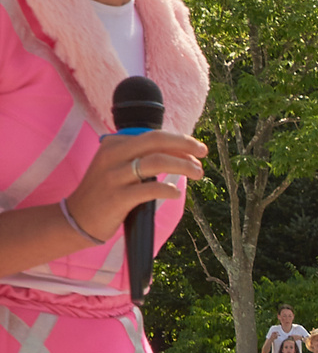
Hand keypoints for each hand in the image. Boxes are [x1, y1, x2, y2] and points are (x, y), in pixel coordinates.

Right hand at [65, 129, 204, 241]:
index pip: (153, 136)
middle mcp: (113, 155)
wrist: (78, 217)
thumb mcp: (118, 166)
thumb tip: (179, 153)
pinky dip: (168, 190)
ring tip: (198, 173)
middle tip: (204, 153)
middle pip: (156, 141)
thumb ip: (141, 157)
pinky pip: (150, 189)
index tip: (196, 149)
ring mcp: (114, 176)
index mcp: (114, 144)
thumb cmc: (105, 192)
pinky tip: (176, 193)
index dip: (179, 141)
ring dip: (183, 165)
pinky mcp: (117, 197)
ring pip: (157, 162)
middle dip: (185, 144)